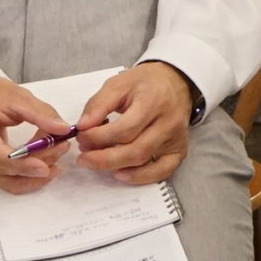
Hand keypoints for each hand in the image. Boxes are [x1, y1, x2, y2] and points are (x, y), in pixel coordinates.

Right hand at [0, 77, 73, 192]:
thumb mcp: (15, 96)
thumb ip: (40, 113)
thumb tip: (62, 129)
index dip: (22, 164)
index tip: (46, 166)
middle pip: (6, 169)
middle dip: (36, 163)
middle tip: (61, 147)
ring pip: (8, 180)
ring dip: (34, 171)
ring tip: (55, 153)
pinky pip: (5, 182)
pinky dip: (26, 176)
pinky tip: (43, 165)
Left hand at [71, 62, 194, 185]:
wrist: (175, 83)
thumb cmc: (145, 83)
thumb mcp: (118, 84)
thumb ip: (98, 104)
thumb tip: (82, 127)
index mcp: (153, 101)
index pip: (124, 129)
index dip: (99, 137)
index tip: (81, 136)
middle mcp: (168, 122)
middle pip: (134, 149)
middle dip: (103, 158)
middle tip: (83, 157)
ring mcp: (176, 139)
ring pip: (144, 161)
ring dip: (115, 166)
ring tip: (95, 162)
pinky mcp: (179, 150)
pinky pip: (161, 171)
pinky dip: (140, 177)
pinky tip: (120, 174)